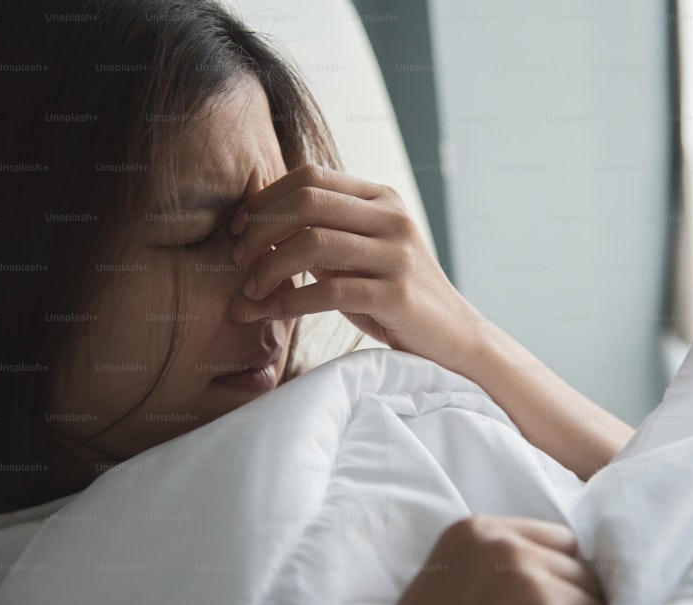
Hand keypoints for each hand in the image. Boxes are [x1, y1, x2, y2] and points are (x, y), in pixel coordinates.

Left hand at [228, 164, 485, 371]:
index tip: (238, 229)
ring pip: (313, 242)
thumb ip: (318, 239)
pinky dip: (293, 301)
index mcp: (382, 199)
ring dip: (270, 267)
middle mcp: (392, 218)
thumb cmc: (395, 298)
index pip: (310, 176)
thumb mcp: (359, 257)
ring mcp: (398, 255)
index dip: (265, 198)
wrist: (454, 339)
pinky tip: (277, 311)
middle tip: (238, 259)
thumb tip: (248, 237)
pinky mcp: (397, 295)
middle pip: (307, 201)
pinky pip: (330, 290)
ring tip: (252, 291)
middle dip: (261, 228)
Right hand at [364, 514, 604, 604]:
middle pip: (578, 569)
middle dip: (569, 599)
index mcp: (478, 530)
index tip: (544, 599)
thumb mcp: (450, 572)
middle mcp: (507, 549)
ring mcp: (531, 585)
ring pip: (591, 602)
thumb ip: (496, 556)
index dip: (557, 572)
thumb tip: (564, 563)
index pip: (560, 539)